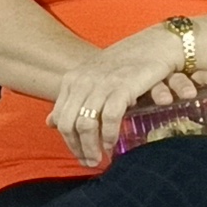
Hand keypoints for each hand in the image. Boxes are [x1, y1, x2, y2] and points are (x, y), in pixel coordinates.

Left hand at [47, 36, 199, 167]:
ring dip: (91, 147)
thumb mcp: (93, 79)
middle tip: (89, 162)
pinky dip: (109, 136)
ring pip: (86, 124)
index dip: (68, 141)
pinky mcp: (122, 86)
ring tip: (99, 159)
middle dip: (77, 148)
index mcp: (73, 79)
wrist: (156, 43)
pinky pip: (109, 118)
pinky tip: (112, 144)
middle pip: (68, 124)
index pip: (60, 117)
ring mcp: (101, 83)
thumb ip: (73, 99)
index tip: (80, 154)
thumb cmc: (127, 63)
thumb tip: (50, 123)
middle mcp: (83, 80)